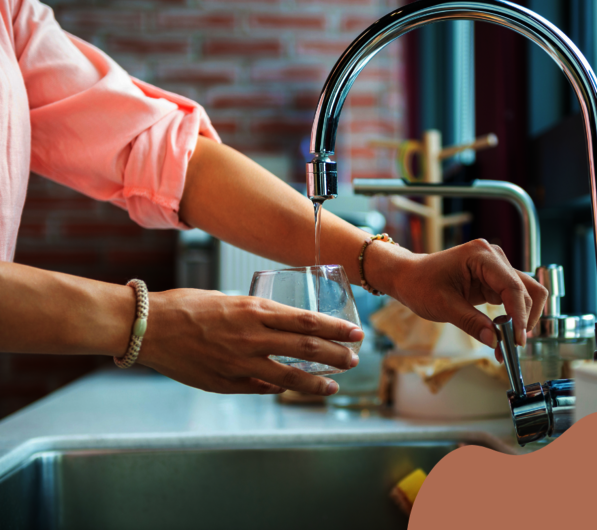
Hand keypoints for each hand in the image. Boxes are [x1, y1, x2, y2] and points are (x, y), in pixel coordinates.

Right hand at [137, 290, 362, 395]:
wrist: (148, 326)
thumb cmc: (186, 306)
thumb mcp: (227, 300)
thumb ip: (254, 316)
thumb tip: (278, 330)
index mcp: (253, 309)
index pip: (305, 320)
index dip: (334, 328)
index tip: (354, 332)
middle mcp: (251, 336)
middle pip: (305, 346)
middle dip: (335, 354)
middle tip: (354, 358)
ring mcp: (239, 362)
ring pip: (288, 375)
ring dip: (316, 382)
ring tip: (334, 386)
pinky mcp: (225, 383)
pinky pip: (260, 388)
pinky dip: (278, 389)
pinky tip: (291, 390)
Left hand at [379, 239, 547, 361]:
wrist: (408, 277)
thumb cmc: (420, 284)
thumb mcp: (444, 306)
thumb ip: (471, 322)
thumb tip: (496, 341)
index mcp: (480, 255)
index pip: (512, 286)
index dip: (519, 315)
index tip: (517, 340)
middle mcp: (493, 257)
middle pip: (526, 290)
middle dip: (522, 319)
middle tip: (512, 347)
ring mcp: (495, 268)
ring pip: (525, 294)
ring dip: (521, 319)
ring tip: (508, 342)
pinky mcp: (493, 280)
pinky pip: (513, 299)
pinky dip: (513, 317)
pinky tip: (502, 334)